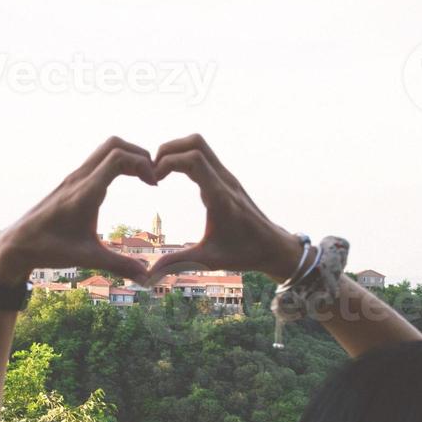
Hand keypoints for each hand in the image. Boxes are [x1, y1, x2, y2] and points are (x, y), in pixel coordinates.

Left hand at [0, 137, 157, 286]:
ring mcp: (73, 178)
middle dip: (139, 154)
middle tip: (152, 176)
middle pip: (113, 144)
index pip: (118, 157)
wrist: (17, 244)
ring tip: (142, 178)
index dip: (142, 164)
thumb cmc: (49, 249)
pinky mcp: (70, 182)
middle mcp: (79, 178)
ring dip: (127, 156)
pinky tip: (122, 182)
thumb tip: (146, 279)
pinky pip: (97, 160)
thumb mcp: (87, 258)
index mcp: (85, 192)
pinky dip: (115, 163)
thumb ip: (119, 266)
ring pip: (105, 150)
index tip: (154, 185)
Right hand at [146, 134, 302, 282]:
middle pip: (195, 143)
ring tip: (160, 170)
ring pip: (200, 145)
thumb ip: (176, 264)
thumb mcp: (208, 260)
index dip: (167, 163)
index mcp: (220, 197)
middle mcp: (224, 180)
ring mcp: (227, 176)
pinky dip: (185, 156)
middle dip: (168, 150)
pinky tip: (174, 175)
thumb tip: (148, 278)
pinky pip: (204, 155)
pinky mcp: (226, 178)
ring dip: (176, 150)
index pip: (192, 160)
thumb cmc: (243, 253)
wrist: (273, 246)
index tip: (153, 181)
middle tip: (152, 170)